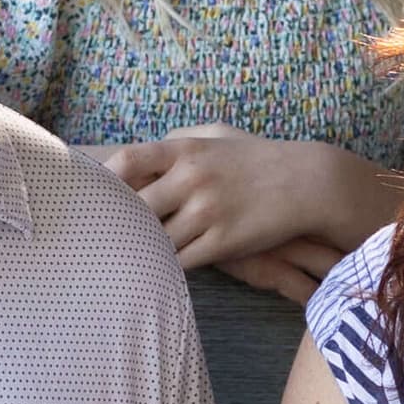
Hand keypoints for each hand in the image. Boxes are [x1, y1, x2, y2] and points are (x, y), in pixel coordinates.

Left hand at [110, 129, 349, 274]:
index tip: (96, 195)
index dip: (105, 181)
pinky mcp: (223, 242)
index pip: (128, 161)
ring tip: (126, 256)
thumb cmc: (258, 159)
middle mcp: (192, 179)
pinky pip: (181, 260)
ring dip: (142, 248)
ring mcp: (207, 212)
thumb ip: (177, 141)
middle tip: (100, 236)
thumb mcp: (218, 136)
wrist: (307, 183)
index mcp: (186, 151)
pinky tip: (159, 267)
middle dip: (118, 223)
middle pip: (135, 208)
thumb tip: (140, 157)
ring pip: (156, 239)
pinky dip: (167, 265)